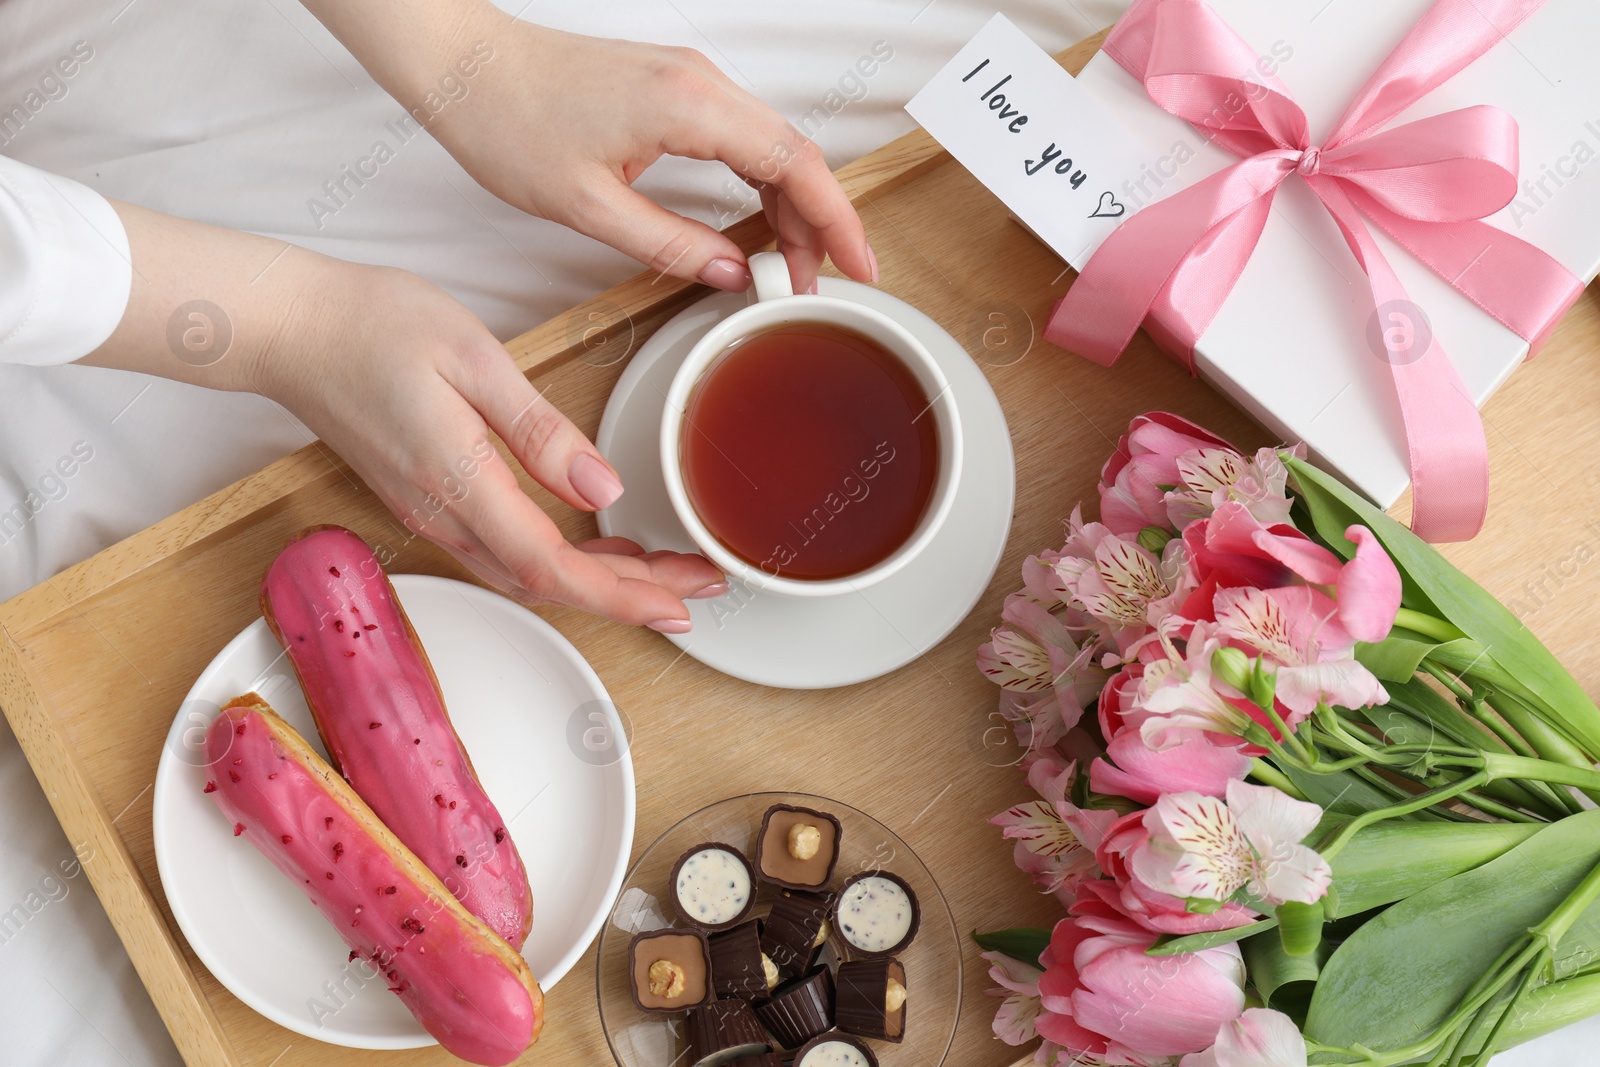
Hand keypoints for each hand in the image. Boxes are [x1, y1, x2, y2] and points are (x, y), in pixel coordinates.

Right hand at [85, 203, 723, 630]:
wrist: (288, 327)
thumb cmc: (372, 326)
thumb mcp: (474, 359)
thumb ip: (540, 432)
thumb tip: (604, 490)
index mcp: (461, 482)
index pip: (553, 568)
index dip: (623, 596)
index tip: (678, 606)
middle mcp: (445, 515)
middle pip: (549, 584)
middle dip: (632, 596)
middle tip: (698, 590)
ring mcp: (432, 513)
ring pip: (529, 574)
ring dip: (601, 582)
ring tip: (665, 573)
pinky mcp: (428, 499)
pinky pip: (506, 552)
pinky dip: (562, 561)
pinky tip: (599, 544)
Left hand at [303, 0, 875, 293]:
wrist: (465, 67)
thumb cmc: (511, 123)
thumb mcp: (589, 207)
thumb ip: (670, 246)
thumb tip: (732, 276)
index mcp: (689, 106)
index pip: (794, 166)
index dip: (835, 223)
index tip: (859, 270)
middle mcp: (701, 82)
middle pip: (794, 155)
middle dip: (820, 223)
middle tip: (823, 286)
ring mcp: (690, 80)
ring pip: (771, 145)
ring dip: (791, 206)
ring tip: (791, 269)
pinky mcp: (675, 87)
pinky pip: (742, 135)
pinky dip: (762, 182)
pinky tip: (759, 224)